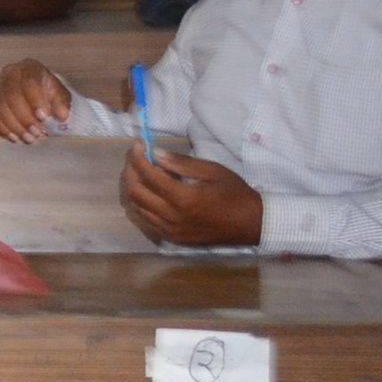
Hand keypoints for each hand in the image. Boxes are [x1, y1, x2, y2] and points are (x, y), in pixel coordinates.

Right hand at [0, 60, 72, 142]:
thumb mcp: (60, 96)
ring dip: (14, 126)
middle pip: (12, 96)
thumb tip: (62, 116)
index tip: (44, 117)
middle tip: (37, 133)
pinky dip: (2, 129)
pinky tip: (14, 138)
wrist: (35, 96)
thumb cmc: (48, 94)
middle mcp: (9, 73)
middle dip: (25, 118)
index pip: (29, 82)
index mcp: (29, 68)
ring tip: (28, 138)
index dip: (36, 101)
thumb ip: (61, 104)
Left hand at [120, 148, 264, 247]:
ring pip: (137, 207)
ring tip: (141, 172)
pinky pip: (147, 219)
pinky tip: (150, 192)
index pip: (149, 176)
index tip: (137, 144)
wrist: (250, 224)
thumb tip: (156, 153)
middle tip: (137, 158)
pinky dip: (142, 203)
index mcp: (184, 198)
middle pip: (136, 192)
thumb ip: (182, 163)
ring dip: (134, 188)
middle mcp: (172, 216)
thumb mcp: (213, 171)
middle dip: (131, 171)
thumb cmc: (235, 194)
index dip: (138, 158)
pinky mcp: (172, 237)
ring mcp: (170, 230)